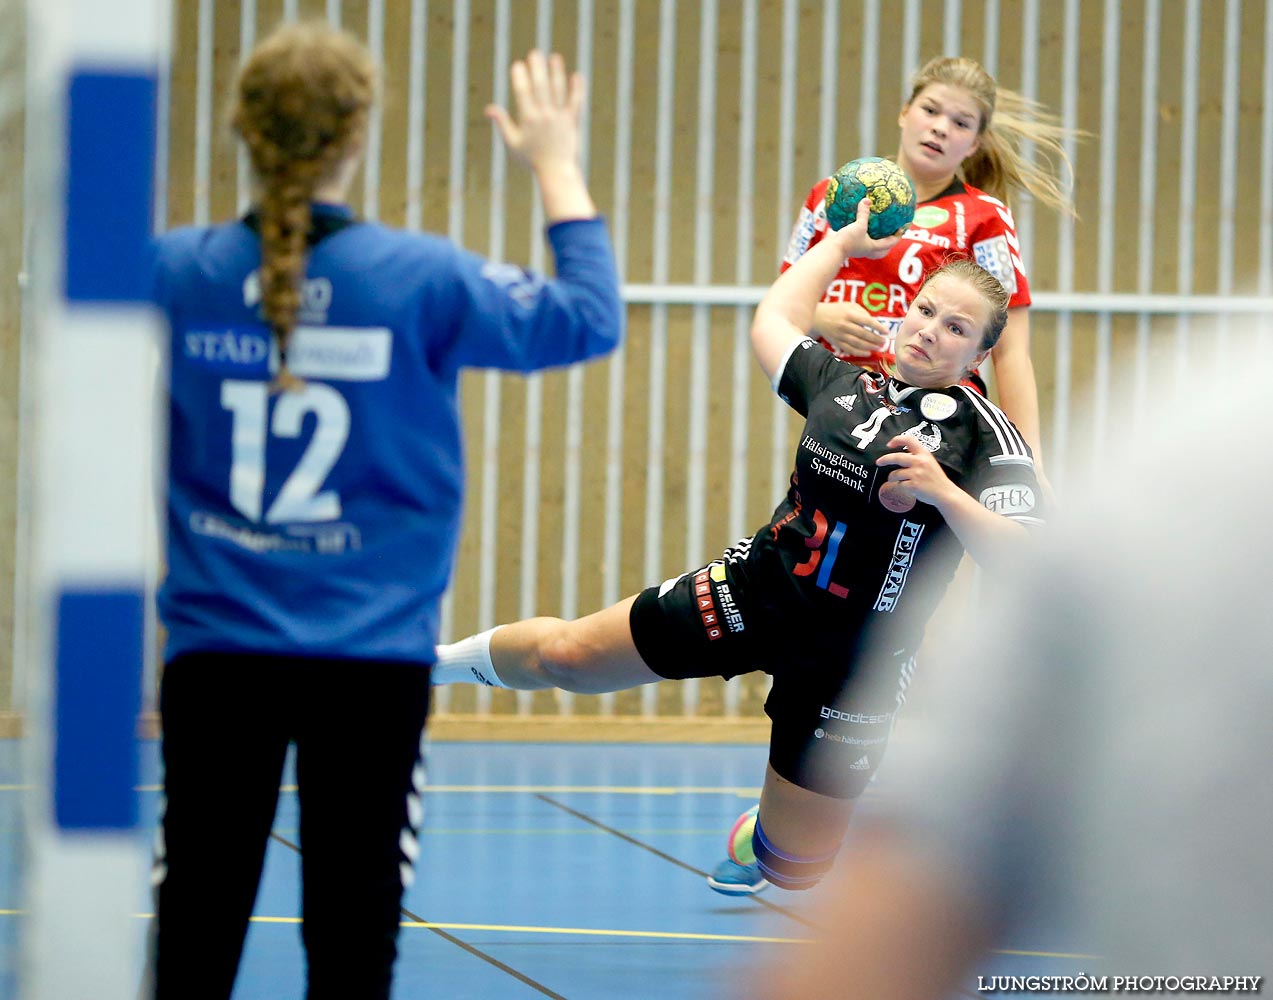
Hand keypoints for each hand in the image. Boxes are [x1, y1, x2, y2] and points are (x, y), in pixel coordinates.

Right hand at [486, 50, 585, 174]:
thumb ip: (502, 123)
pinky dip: (577, 89)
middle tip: (534, 53)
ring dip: (556, 72)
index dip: (520, 77)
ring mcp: (559, 118)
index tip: (517, 65)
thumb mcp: (512, 143)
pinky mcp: (572, 121)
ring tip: (554, 57)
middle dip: (537, 68)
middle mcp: (544, 116)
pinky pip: (575, 102)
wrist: (555, 172)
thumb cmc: (531, 159)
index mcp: (528, 119)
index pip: (522, 92)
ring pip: (558, 90)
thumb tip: (488, 109)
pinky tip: (576, 75)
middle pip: (540, 86)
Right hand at [814, 300, 891, 356]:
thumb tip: (874, 323)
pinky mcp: (837, 342)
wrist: (818, 317)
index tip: (886, 331)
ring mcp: (840, 335)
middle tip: (884, 342)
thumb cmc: (837, 310)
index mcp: (849, 314)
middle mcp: (845, 325)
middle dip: (876, 339)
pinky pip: (849, 349)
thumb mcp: (850, 306)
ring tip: (879, 348)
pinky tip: (868, 353)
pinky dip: (859, 353)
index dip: (878, 327)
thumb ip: (862, 313)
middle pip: (864, 334)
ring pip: (858, 343)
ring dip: (870, 347)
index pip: (867, 321)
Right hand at [833, 197, 901, 260]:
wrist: (831, 250)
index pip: (889, 243)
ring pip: (870, 245)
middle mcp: (866, 250)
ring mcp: (857, 248)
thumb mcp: (858, 225)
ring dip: (874, 238)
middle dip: (887, 243)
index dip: (897, 236)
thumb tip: (867, 200)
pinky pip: (858, 238)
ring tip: (875, 229)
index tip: (902, 228)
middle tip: (891, 233)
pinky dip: (860, 232)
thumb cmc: (848, 240)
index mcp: (872, 247)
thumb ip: (863, 213)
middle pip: (881, 250)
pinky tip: (856, 224)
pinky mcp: (849, 245)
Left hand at [874, 435, 956, 506]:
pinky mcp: (913, 485)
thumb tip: (900, 456)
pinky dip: (900, 487)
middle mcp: (920, 462)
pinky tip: (907, 488)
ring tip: (897, 480)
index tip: (889, 444)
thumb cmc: (936, 479)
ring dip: (893, 478)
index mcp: (924, 454)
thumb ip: (917, 457)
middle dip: (885, 459)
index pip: (909, 440)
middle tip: (879, 462)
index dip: (897, 439)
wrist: (945, 493)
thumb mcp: (930, 462)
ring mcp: (916, 474)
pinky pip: (899, 485)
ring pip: (895, 474)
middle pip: (896, 457)